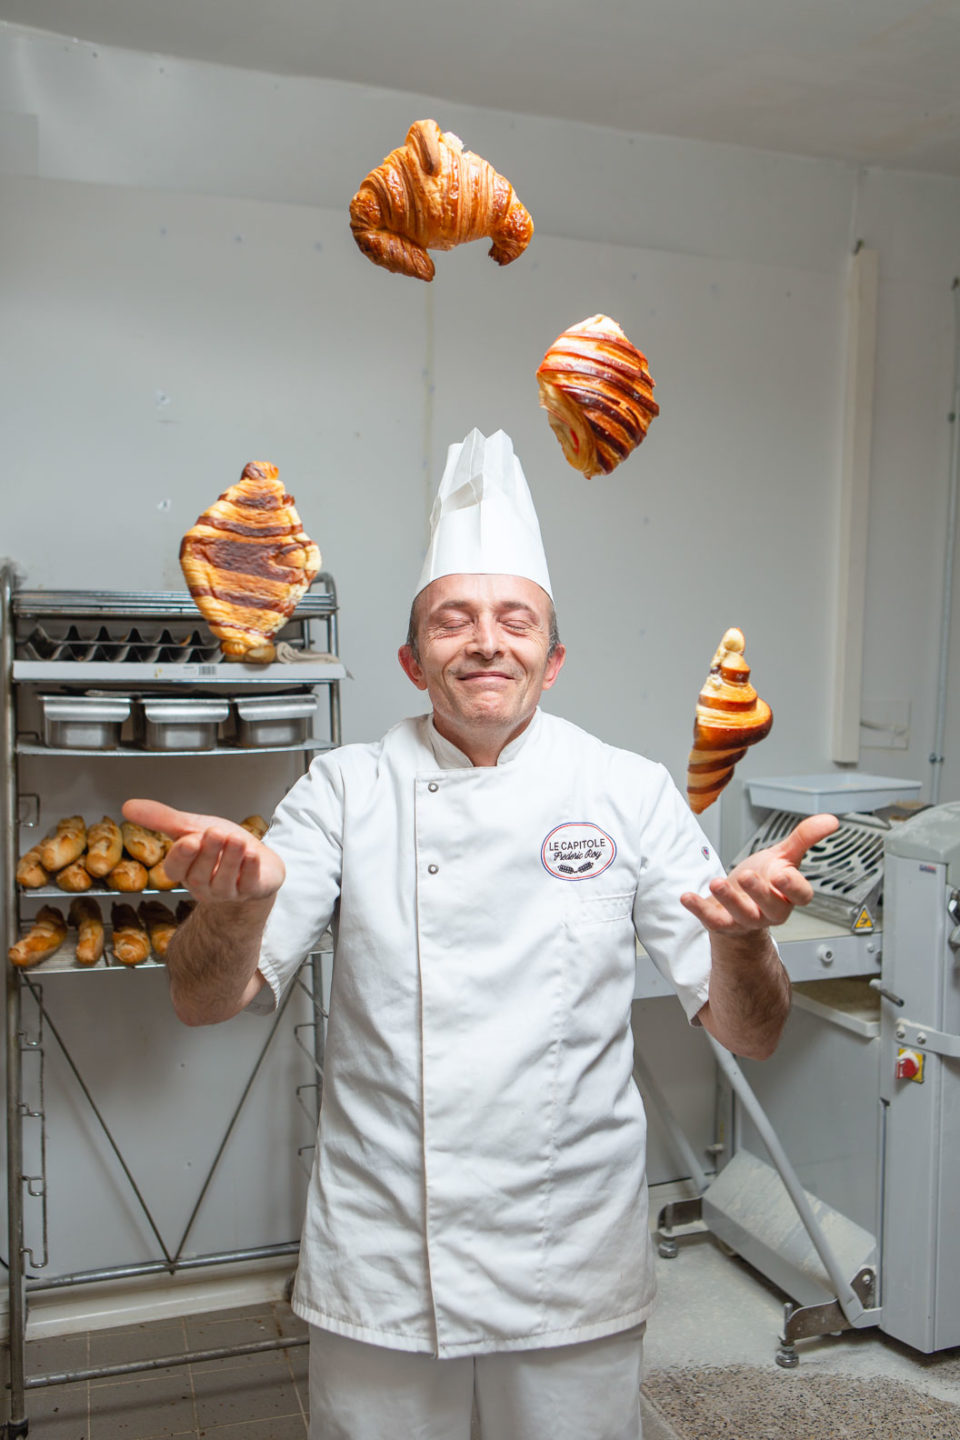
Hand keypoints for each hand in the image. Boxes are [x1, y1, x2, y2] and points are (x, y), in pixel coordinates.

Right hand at [122, 799, 284, 903]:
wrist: (256, 860)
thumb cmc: (221, 844)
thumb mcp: (191, 828)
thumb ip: (162, 819)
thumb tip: (127, 806)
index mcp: (186, 870)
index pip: (175, 870)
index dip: (182, 857)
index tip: (189, 840)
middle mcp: (204, 885)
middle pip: (200, 875)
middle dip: (208, 853)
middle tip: (215, 833)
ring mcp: (228, 892)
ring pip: (224, 881)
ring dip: (230, 859)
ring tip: (235, 839)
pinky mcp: (253, 892)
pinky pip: (250, 884)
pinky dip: (251, 868)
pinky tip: (253, 854)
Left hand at [681, 812, 838, 936]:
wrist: (740, 902)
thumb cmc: (764, 878)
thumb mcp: (784, 856)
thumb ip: (804, 837)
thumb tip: (831, 820)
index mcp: (789, 894)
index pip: (800, 895)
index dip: (793, 886)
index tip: (782, 873)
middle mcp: (771, 910)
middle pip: (771, 907)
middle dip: (759, 892)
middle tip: (747, 876)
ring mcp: (747, 919)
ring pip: (742, 914)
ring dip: (729, 899)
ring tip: (716, 883)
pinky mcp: (723, 923)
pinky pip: (712, 920)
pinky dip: (699, 909)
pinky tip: (687, 897)